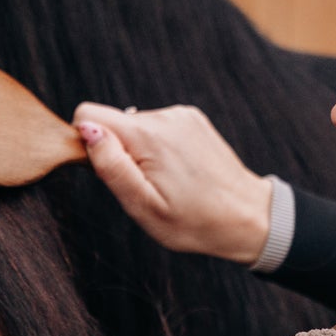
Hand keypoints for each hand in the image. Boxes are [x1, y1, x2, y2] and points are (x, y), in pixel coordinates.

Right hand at [72, 103, 272, 264]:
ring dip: (139, 153)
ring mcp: (181, 115)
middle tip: (145, 186)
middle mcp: (164, 116)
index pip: (88, 114)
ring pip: (134, 126)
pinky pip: (156, 127)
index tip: (111, 172)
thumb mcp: (143, 206)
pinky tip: (177, 172)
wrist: (248, 217)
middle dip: (118, 153)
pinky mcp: (192, 119)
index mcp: (148, 135)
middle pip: (113, 123)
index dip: (89, 145)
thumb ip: (111, 166)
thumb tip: (87, 130)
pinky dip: (157, 149)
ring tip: (165, 182)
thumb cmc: (194, 221)